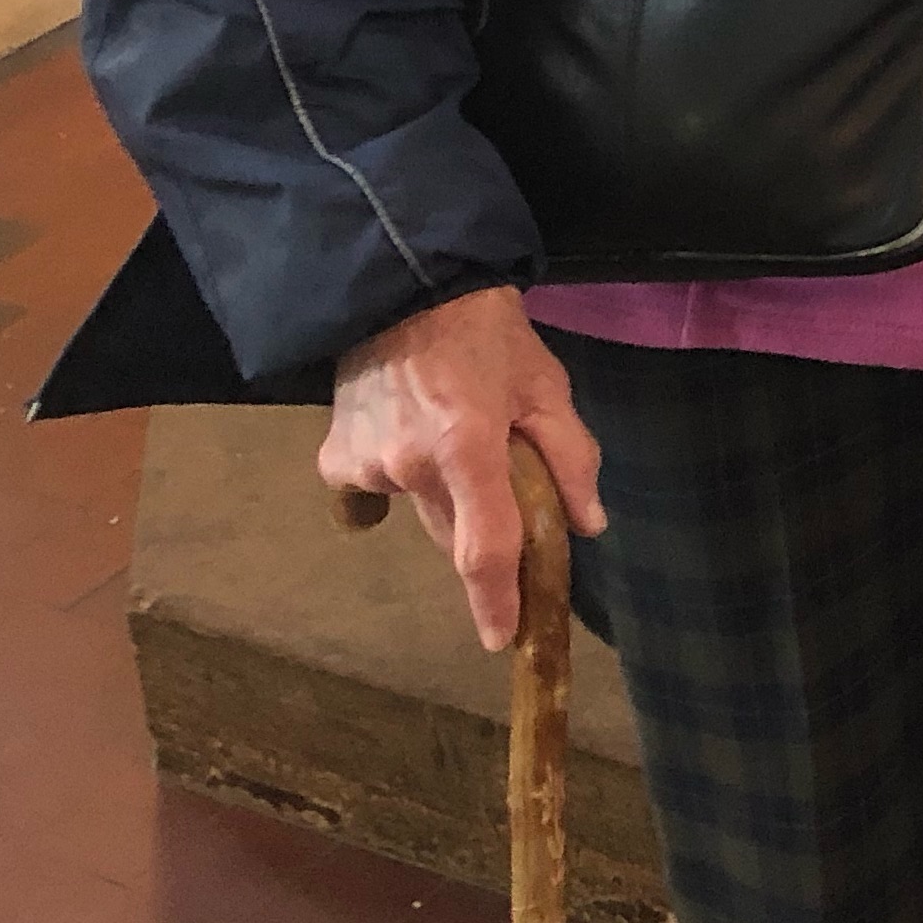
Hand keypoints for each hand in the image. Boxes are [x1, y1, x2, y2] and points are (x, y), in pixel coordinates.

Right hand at [318, 285, 607, 650]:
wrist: (404, 286)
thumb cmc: (488, 333)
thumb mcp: (546, 386)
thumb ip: (571, 458)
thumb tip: (588, 525)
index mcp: (467, 445)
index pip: (483, 546)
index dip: (496, 598)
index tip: (503, 637)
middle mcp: (408, 465)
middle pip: (455, 532)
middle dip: (482, 525)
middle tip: (501, 480)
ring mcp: (365, 465)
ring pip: (419, 511)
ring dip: (443, 492)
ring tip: (453, 429)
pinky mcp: (335, 461)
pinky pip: (377, 493)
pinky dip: (399, 476)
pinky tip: (409, 430)